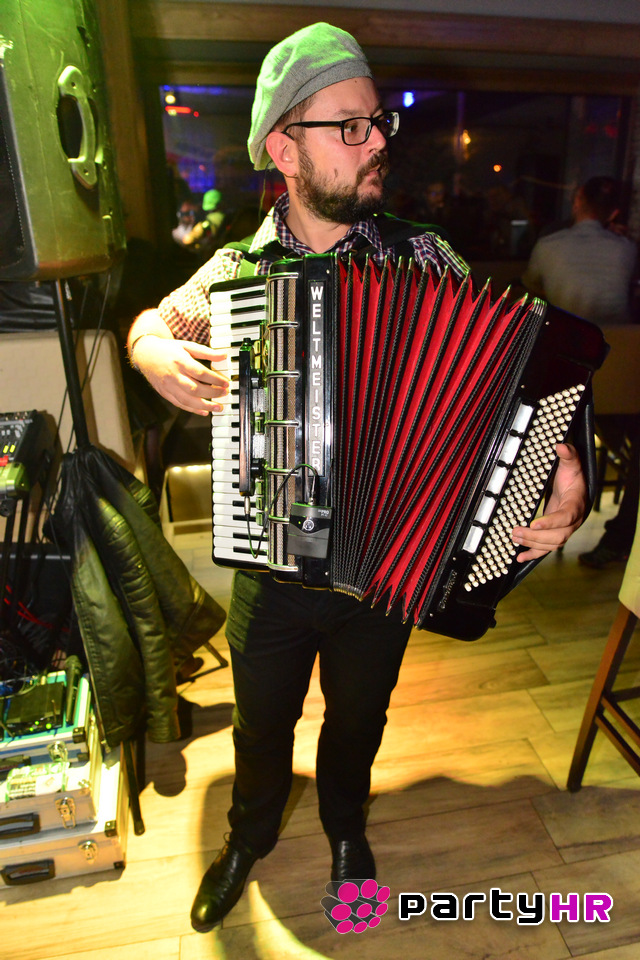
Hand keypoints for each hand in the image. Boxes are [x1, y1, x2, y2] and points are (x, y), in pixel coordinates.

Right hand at [133, 336, 228, 414]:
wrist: (145, 354)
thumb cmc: (168, 349)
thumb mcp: (187, 346)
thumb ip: (205, 352)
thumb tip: (224, 356)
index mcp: (180, 361)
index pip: (200, 373)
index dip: (215, 379)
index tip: (226, 383)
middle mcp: (173, 375)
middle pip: (194, 389)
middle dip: (212, 393)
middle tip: (225, 393)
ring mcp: (168, 386)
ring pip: (187, 400)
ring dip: (204, 405)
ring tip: (218, 407)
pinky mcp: (164, 393)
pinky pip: (179, 404)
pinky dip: (193, 409)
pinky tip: (204, 411)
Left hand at [512, 443, 587, 561]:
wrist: (576, 490)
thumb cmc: (572, 477)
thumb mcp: (571, 464)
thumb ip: (568, 455)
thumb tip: (561, 446)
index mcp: (576, 505)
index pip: (567, 517)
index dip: (552, 522)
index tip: (535, 523)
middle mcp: (573, 522)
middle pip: (558, 536)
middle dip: (536, 537)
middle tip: (516, 532)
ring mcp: (565, 531)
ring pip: (551, 545)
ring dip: (532, 545)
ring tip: (514, 538)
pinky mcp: (555, 535)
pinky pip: (546, 549)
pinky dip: (533, 554)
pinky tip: (519, 557)